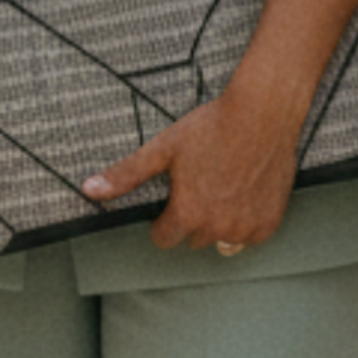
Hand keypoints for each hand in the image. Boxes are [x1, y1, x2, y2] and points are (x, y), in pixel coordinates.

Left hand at [80, 89, 307, 251]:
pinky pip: (250, 238)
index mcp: (188, 214)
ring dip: (218, 225)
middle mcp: (216, 227)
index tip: (171, 204)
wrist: (262, 115)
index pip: (164, 239)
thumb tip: (89, 190)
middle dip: (192, 220)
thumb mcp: (162, 148)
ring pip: (222, 242)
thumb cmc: (211, 127)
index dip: (163, 221)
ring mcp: (245, 228)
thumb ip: (126, 175)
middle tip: (199, 188)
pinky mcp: (269, 223)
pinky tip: (243, 197)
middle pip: (194, 239)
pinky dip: (245, 224)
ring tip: (221, 192)